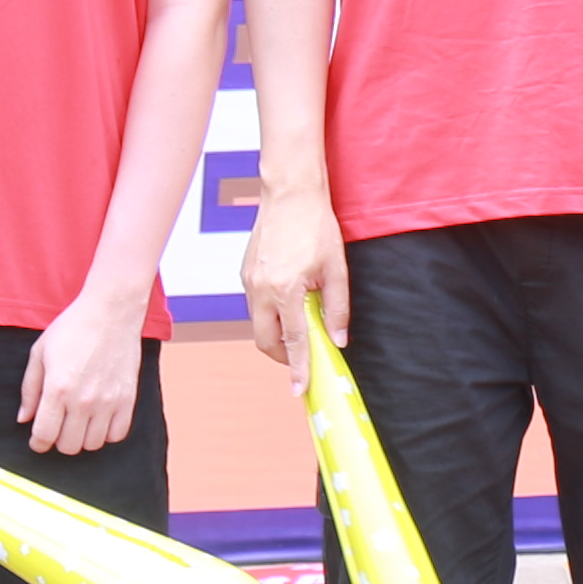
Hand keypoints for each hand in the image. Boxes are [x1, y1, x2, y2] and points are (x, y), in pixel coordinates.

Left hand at [21, 277, 151, 452]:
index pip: (44, 436)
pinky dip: (106, 433)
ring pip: (92, 445)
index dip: (37, 443)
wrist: (111, 311)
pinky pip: (117, 435)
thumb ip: (30, 389)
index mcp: (57, 388)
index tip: (38, 440)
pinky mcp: (128, 399)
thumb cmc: (73, 327)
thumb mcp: (40, 353)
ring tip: (79, 420)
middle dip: (58, 440)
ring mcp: (108, 401)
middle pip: (68, 446)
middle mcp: (83, 400)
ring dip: (82, 437)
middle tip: (59, 425)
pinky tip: (99, 418)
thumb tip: (24, 419)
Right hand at [242, 184, 348, 369]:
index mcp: (284, 289)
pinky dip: (270, 315)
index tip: (301, 390)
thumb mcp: (336, 268)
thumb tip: (338, 340)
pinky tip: (288, 304)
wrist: (290, 193)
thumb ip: (337, 308)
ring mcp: (248, 282)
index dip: (298, 368)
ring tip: (300, 327)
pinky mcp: (245, 274)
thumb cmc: (315, 226)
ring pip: (257, 325)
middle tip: (305, 356)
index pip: (293, 340)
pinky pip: (254, 306)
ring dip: (276, 335)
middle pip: (266, 341)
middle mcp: (260, 289)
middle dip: (284, 356)